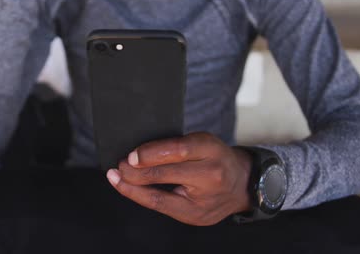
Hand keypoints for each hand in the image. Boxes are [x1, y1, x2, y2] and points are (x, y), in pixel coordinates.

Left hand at [107, 132, 252, 225]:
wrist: (242, 183)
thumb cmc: (215, 158)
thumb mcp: (201, 142)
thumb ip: (175, 146)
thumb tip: (138, 153)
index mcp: (211, 150)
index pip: (177, 151)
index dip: (149, 154)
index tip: (131, 156)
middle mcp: (211, 175)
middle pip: (166, 175)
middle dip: (136, 172)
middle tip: (119, 166)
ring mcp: (205, 201)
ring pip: (161, 198)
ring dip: (134, 188)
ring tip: (118, 178)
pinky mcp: (197, 217)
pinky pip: (164, 209)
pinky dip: (143, 198)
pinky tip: (130, 190)